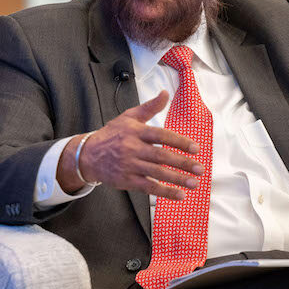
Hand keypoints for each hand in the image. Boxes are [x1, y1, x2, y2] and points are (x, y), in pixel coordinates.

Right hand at [77, 92, 203, 199]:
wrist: (88, 155)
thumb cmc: (111, 135)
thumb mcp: (128, 117)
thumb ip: (149, 107)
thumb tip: (165, 93)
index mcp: (135, 131)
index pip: (161, 135)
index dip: (179, 142)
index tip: (195, 148)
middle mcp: (132, 148)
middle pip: (161, 156)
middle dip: (182, 163)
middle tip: (200, 168)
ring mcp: (129, 165)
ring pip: (156, 173)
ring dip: (177, 179)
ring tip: (194, 183)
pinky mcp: (126, 180)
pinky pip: (148, 187)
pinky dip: (164, 192)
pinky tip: (179, 195)